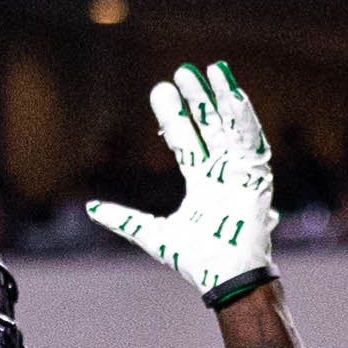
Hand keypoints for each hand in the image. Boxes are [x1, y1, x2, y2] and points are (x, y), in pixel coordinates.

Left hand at [82, 61, 280, 303]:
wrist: (226, 276)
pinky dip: (243, 116)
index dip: (175, 115)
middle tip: (182, 72)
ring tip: (210, 70)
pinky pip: (250, 139)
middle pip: (208, 126)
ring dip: (220, 98)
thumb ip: (124, 219)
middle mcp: (221, 172)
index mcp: (201, 182)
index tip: (162, 90)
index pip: (185, 140)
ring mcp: (240, 171)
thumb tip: (90, 208)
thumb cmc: (196, 260)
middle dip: (197, 100)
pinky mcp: (257, 175)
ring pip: (229, 126)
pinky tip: (233, 92)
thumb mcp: (153, 234)